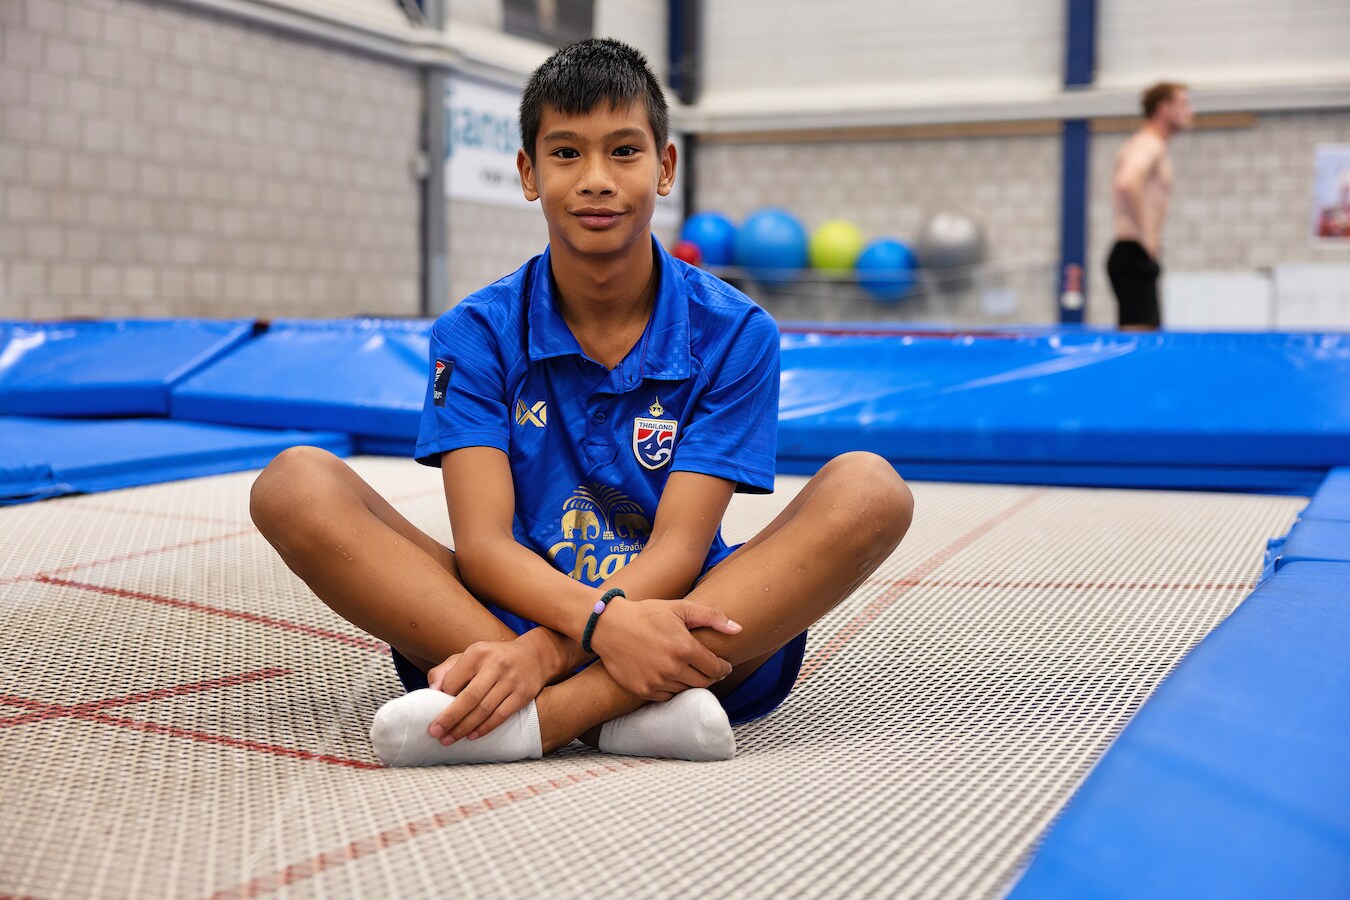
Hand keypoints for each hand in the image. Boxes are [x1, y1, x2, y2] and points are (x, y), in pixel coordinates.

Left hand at [424, 635, 549, 744]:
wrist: (533, 656)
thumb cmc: (493, 659)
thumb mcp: (470, 656)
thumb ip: (446, 670)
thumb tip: (432, 691)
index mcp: (477, 652)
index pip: (453, 681)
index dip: (441, 699)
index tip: (433, 713)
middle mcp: (496, 664)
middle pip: (469, 698)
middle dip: (449, 718)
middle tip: (435, 733)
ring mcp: (511, 679)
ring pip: (484, 710)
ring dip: (464, 728)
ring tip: (449, 739)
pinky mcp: (523, 694)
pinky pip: (501, 715)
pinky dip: (484, 728)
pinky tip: (471, 736)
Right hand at [591, 597, 741, 700]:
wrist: (608, 626)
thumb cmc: (646, 614)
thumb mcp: (679, 608)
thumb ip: (711, 617)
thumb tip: (738, 629)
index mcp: (684, 647)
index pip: (716, 668)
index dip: (723, 667)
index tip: (723, 664)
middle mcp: (672, 668)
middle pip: (704, 682)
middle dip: (711, 676)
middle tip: (709, 668)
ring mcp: (657, 681)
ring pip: (686, 690)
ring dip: (691, 681)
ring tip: (688, 669)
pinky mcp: (643, 690)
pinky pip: (667, 696)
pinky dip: (672, 688)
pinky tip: (670, 676)